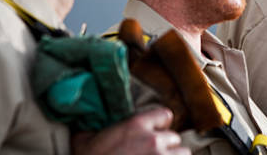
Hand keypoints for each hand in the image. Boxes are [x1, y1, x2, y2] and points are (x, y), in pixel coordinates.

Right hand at [72, 107, 189, 154]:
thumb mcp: (83, 140)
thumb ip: (92, 124)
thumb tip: (87, 115)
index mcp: (135, 125)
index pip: (165, 115)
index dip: (160, 125)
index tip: (154, 134)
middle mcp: (153, 140)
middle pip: (174, 138)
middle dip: (166, 147)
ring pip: (183, 153)